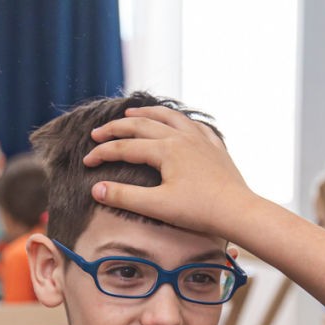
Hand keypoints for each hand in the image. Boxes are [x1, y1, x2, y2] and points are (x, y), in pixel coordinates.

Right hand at [84, 106, 254, 238]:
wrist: (238, 212)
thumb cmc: (199, 211)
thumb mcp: (157, 206)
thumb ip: (124, 197)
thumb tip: (96, 189)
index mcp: (165, 149)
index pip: (125, 147)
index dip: (103, 153)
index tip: (86, 162)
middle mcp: (181, 137)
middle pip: (142, 125)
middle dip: (117, 128)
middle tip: (98, 132)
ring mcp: (200, 140)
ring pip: (169, 117)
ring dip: (147, 113)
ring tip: (132, 113)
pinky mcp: (215, 148)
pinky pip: (194, 126)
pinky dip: (179, 121)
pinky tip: (177, 124)